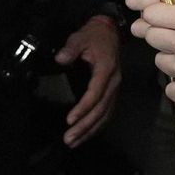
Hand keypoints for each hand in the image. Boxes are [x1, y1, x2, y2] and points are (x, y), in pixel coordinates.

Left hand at [54, 16, 121, 146]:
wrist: (110, 32)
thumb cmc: (94, 35)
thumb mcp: (80, 36)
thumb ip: (70, 48)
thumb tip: (60, 59)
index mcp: (106, 69)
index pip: (95, 93)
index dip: (83, 108)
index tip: (70, 119)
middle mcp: (114, 82)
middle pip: (101, 109)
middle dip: (85, 126)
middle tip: (69, 139)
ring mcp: (115, 89)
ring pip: (105, 114)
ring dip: (90, 130)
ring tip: (74, 142)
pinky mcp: (113, 92)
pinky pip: (107, 112)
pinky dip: (97, 125)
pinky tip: (86, 134)